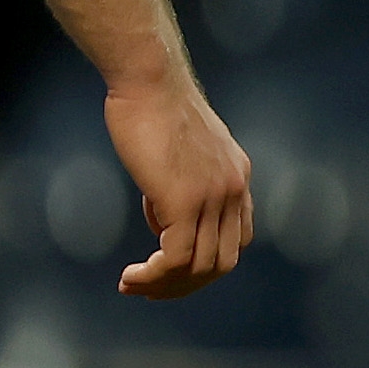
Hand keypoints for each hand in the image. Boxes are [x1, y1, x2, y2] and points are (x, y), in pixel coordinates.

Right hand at [104, 67, 252, 299]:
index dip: (205, 261)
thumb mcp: (179, 149)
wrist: (150, 79)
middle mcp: (234, 190)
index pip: (237, 238)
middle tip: (148, 289)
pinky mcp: (186, 200)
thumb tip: (165, 219)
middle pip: (223, 261)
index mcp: (237, 177)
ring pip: (201, 267)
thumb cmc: (152, 105)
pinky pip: (176, 258)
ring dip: (165, 286)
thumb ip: (180, 184)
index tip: (169, 267)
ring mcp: (213, 197)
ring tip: (132, 286)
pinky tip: (131, 277)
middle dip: (186, 284)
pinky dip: (155, 276)